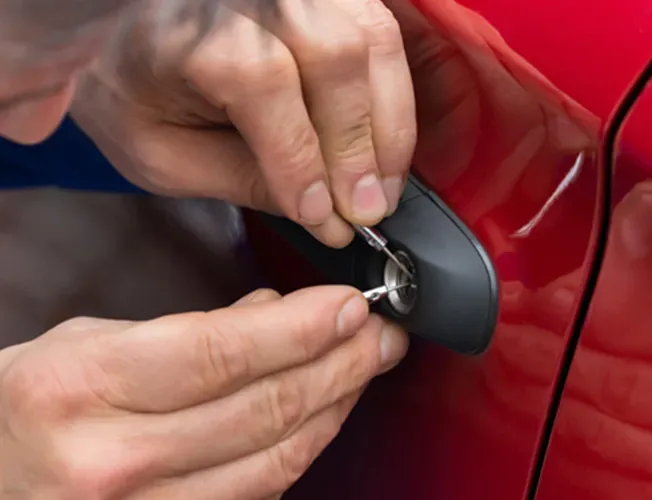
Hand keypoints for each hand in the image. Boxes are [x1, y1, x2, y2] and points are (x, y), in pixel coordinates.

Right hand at [0, 286, 407, 498]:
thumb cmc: (24, 406)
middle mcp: (111, 460)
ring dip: (333, 408)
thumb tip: (270, 314)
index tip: (349, 305)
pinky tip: (322, 417)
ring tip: (365, 369)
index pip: (223, 352)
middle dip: (338, 365)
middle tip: (377, 334)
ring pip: (273, 460)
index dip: (302, 328)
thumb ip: (184, 331)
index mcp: (83, 387)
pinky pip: (255, 496)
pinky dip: (298, 452)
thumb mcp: (85, 342)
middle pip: (263, 409)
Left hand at [72, 0, 415, 247]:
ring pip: (371, 41)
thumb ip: (244, 183)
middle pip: (333, 55)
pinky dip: (394, 94)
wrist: (127, 41)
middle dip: (359, 146)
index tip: (323, 216)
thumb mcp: (167, 159)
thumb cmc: (136, 99)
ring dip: (389, 125)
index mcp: (193, 33)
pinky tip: (386, 144)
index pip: (265, 85)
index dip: (302, 158)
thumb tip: (327, 218)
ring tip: (383, 188)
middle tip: (366, 212)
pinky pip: (382, 34)